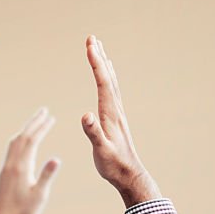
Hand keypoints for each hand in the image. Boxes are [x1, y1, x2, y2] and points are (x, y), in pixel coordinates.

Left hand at [0, 108, 60, 213]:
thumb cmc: (25, 211)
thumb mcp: (39, 194)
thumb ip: (46, 175)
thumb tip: (56, 159)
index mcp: (21, 167)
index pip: (31, 140)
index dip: (41, 127)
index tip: (51, 116)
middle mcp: (11, 164)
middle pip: (22, 137)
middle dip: (34, 122)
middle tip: (44, 110)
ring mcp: (6, 167)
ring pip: (14, 142)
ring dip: (26, 129)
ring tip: (36, 121)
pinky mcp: (4, 172)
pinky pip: (11, 149)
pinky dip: (19, 139)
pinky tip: (23, 141)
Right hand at [81, 36, 158, 207]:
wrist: (129, 175)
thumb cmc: (113, 165)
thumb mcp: (101, 151)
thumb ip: (93, 133)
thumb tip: (85, 115)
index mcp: (110, 113)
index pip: (102, 82)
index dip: (96, 63)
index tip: (89, 45)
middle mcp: (115, 109)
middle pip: (107, 77)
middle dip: (99, 57)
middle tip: (91, 38)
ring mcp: (116, 113)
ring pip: (110, 82)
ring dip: (103, 64)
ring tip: (98, 49)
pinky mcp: (115, 119)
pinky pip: (111, 91)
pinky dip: (107, 78)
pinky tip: (106, 76)